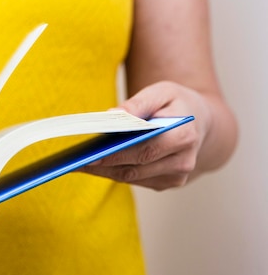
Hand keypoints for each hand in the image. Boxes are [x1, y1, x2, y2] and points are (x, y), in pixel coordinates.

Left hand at [82, 81, 211, 190]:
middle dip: (103, 164)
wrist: (200, 121)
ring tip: (79, 162)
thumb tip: (113, 116)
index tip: (91, 154)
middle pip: (135, 168)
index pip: (146, 149)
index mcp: (184, 136)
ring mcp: (176, 176)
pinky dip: (112, 172)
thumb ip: (139, 103)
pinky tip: (94, 165)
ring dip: (104, 171)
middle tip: (75, 160)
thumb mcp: (162, 91)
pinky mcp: (166, 183)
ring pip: (131, 178)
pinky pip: (134, 180)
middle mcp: (183, 161)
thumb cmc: (177, 103)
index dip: (117, 154)